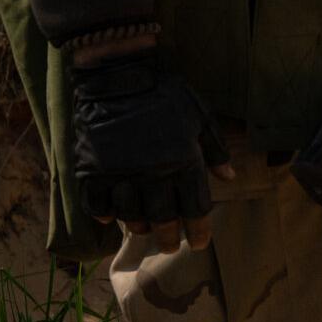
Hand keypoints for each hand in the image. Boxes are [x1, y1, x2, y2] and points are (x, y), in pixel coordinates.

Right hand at [66, 56, 233, 249]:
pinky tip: (111, 219)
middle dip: (169, 237)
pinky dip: (103, 214)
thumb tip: (229, 176)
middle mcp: (152, 173)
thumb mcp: (199, 116)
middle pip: (162, 218)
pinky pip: (96, 203)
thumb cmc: (164, 94)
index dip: (199, 229)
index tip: (200, 243)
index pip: (194, 207)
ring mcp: (120, 172)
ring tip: (145, 231)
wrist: (118, 75)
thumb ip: (214, 149)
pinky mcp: (92, 168)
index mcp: (182, 161)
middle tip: (171, 246)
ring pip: (130, 215)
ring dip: (139, 227)